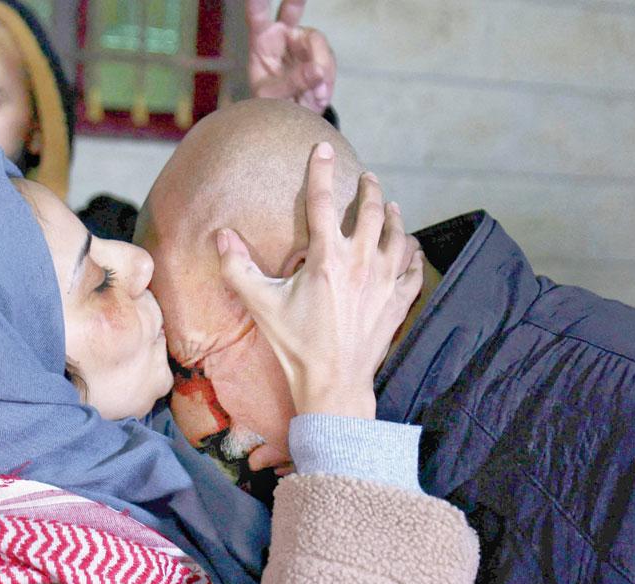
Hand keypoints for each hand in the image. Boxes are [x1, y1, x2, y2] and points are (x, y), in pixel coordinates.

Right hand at [216, 142, 424, 418]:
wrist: (334, 384)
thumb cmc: (295, 346)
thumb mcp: (261, 305)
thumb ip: (237, 268)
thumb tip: (221, 235)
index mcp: (326, 258)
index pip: (323, 201)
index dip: (320, 170)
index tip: (322, 147)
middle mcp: (360, 263)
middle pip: (371, 211)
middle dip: (369, 189)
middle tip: (367, 177)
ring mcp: (384, 282)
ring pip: (397, 235)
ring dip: (393, 216)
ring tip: (389, 206)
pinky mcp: (398, 303)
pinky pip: (413, 269)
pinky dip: (413, 254)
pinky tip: (410, 247)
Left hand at [245, 0, 336, 112]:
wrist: (290, 119)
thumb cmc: (271, 104)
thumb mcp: (272, 98)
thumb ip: (291, 83)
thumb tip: (318, 70)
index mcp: (262, 40)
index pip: (257, 16)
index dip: (258, 2)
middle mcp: (283, 35)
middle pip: (290, 10)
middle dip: (296, 0)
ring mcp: (303, 43)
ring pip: (318, 43)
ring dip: (321, 68)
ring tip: (316, 96)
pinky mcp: (321, 55)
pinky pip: (329, 61)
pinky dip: (327, 81)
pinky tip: (319, 96)